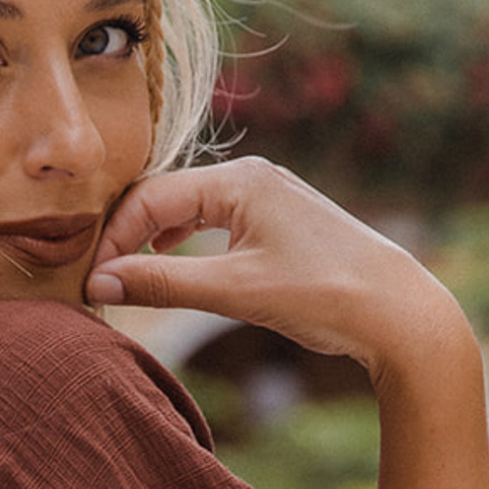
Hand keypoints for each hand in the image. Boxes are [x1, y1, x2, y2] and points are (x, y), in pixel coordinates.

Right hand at [86, 156, 468, 385]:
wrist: (397, 311)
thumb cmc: (323, 294)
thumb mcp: (234, 291)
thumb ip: (162, 285)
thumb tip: (100, 286)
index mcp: (239, 180)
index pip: (151, 197)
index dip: (113, 240)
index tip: (91, 285)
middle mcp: (251, 177)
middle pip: (164, 196)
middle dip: (126, 237)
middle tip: (98, 282)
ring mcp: (267, 196)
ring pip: (188, 208)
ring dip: (151, 240)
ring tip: (125, 276)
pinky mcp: (278, 221)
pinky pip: (213, 220)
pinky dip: (183, 242)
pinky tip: (170, 261)